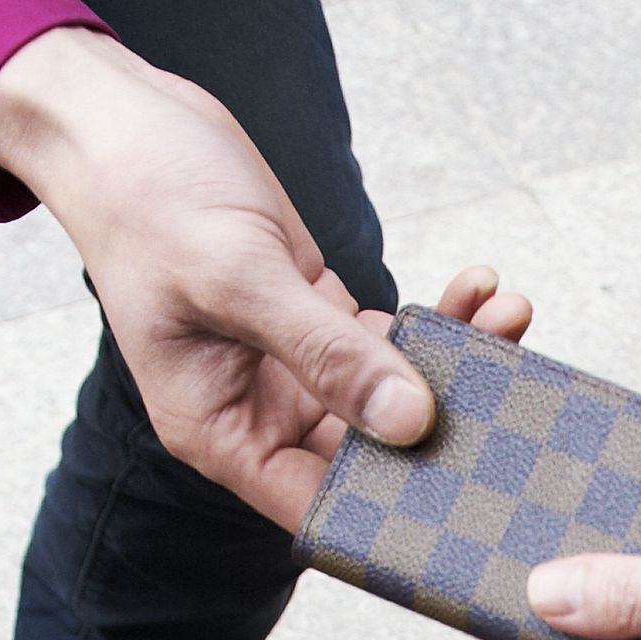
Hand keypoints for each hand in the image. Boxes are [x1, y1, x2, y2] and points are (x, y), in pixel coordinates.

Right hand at [0, 28, 532, 525]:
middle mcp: (260, 413)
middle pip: (371, 457)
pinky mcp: (321, 321)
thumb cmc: (146, 201)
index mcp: (220, 431)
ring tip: (508, 315)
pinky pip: (393, 342)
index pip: (316, 506)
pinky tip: (479, 288)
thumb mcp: (238, 279)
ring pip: (393, 395)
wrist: (125, 125)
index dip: (390, 514)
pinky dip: (439, 320)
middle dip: (445, 429)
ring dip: (457, 363)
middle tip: (515, 396)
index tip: (467, 498)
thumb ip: (325, 353)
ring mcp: (294, 370)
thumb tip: (408, 420)